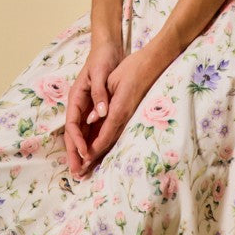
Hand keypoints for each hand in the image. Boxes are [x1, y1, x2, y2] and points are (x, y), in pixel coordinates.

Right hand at [63, 40, 123, 178]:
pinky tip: (94, 154)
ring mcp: (86, 106)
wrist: (107, 47)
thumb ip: (99, 94)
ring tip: (82, 170)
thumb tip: (99, 115)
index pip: (72, 124)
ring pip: (81, 133)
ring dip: (81, 151)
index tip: (84, 154)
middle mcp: (79, 104)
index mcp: (76, 96)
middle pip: (73, 133)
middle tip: (77, 173)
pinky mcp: (95, 107)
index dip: (77, 141)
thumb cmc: (102, 58)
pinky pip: (90, 128)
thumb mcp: (100, 73)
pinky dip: (90, 142)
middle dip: (74, 153)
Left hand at [80, 49, 156, 173]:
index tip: (82, 161)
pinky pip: (116, 129)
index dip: (92, 150)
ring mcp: (129, 115)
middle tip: (81, 171)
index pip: (104, 136)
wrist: (153, 63)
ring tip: (87, 163)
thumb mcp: (113, 80)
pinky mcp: (130, 112)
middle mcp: (124, 117)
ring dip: (99, 151)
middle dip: (94, 156)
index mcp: (118, 110)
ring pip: (112, 137)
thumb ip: (101, 100)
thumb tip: (90, 119)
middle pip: (107, 142)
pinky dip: (105, 139)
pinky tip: (98, 143)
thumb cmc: (132, 68)